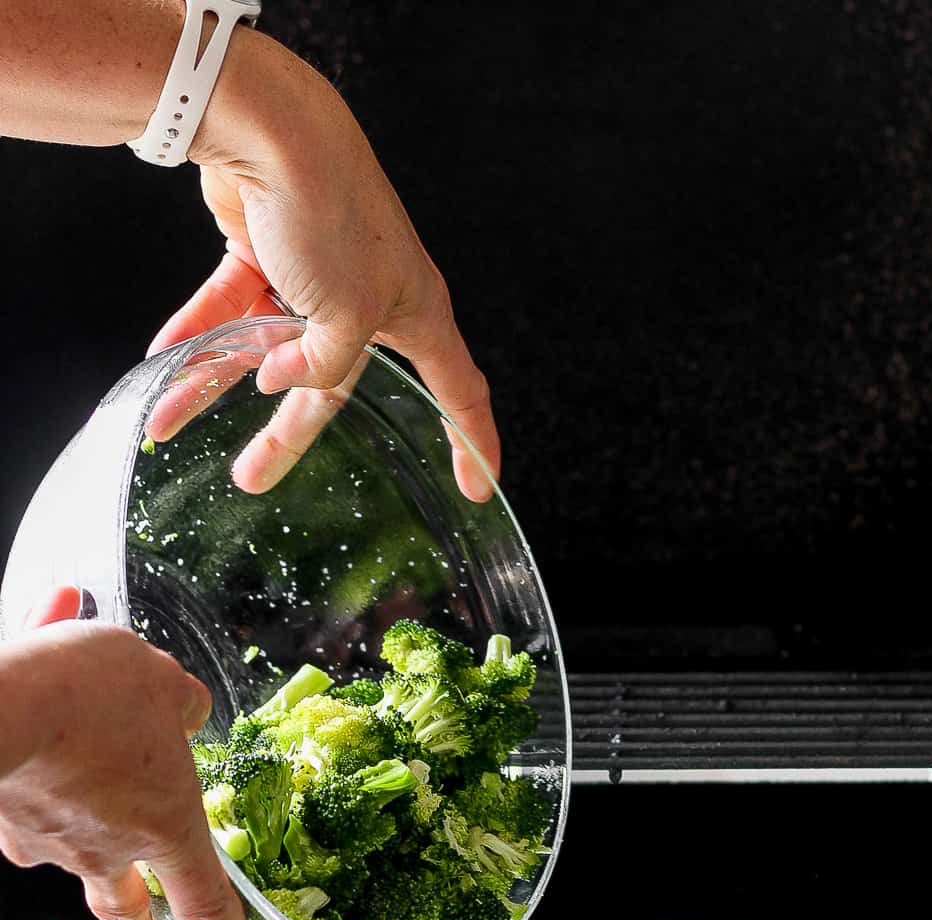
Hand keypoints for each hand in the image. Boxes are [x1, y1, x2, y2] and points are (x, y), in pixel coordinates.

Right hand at [0, 599, 258, 919]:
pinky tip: (35, 747)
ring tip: (78, 785)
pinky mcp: (4, 821)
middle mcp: (107, 847)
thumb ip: (179, 705)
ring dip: (77, 829)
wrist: (1, 703)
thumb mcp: (161, 685)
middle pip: (126, 907)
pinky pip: (26, 808)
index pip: (207, 906)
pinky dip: (35, 782)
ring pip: (68, 850)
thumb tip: (183, 712)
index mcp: (166, 826)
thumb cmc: (91, 694)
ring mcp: (50, 842)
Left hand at [149, 32, 498, 504]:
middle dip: (284, 434)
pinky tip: (163, 359)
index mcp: (415, 312)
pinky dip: (196, 329)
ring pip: (265, 348)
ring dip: (214, 382)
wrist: (269, 128)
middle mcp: (369, 299)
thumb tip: (277, 380)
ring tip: (169, 419)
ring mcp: (312, 276)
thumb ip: (323, 369)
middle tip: (253, 478)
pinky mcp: (262, 251)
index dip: (472, 441)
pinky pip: (227, 307)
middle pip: (329, 386)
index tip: (477, 486)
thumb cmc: (331, 215)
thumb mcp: (346, 317)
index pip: (459, 390)